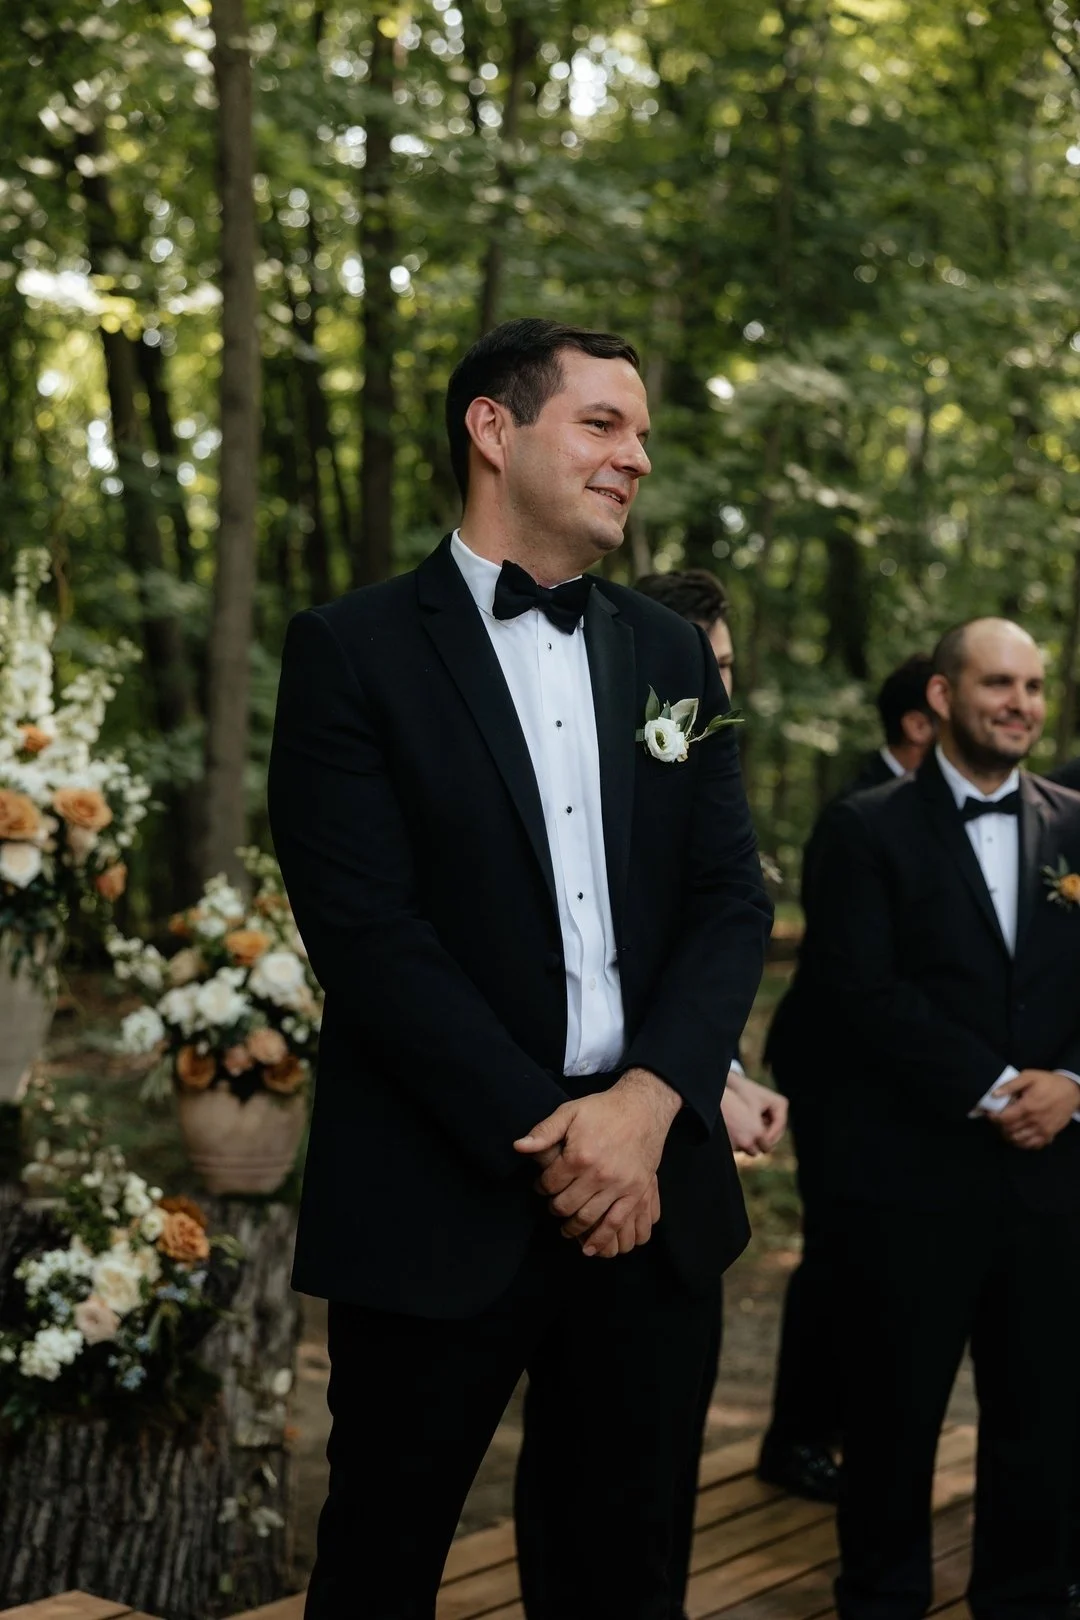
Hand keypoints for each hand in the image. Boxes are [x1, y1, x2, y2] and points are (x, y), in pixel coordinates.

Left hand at [514, 1067, 681, 1256]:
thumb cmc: (603, 1110)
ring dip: (573, 1228)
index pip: (550, 1184)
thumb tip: (519, 1147)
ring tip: (566, 1228)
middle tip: (554, 1205)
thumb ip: (544, 1132)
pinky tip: (590, 1248)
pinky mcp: (636, 1192)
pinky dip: (602, 1239)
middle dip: (555, 1208)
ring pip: (588, 1219)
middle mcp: (598, 1175)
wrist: (643, 1109)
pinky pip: (617, 1223)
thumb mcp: (570, 1112)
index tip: (542, 1186)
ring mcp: (619, 1186)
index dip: (541, 1187)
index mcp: (579, 1156)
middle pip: (566, 1205)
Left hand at [722, 1072, 787, 1154]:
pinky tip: (749, 1139)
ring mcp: (774, 1112)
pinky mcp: (767, 1115)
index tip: (759, 1145)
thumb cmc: (742, 1095)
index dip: (769, 1137)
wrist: (734, 1083)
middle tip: (756, 1149)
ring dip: (762, 1138)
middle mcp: (780, 1108)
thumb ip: (757, 1128)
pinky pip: (765, 1129)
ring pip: (771, 1132)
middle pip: (777, 1131)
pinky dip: (758, 1134)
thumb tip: (760, 1147)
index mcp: (781, 1104)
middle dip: (766, 1140)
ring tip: (752, 1145)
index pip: (779, 1126)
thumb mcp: (750, 1111)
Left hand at [987, 1069, 1078, 1149]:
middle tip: (998, 1119)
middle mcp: (1034, 1122)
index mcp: (1027, 1107)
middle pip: (1009, 1131)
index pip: (1003, 1119)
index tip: (989, 1113)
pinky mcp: (1049, 1135)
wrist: (1071, 1091)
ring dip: (1009, 1136)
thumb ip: (1011, 1085)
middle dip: (999, 1126)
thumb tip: (994, 1094)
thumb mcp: (1029, 1076)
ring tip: (1006, 1127)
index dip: (993, 1118)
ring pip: (1019, 1141)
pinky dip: (1023, 1143)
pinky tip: (1019, 1134)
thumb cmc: (1049, 1082)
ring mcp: (1043, 1131)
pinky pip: (1033, 1145)